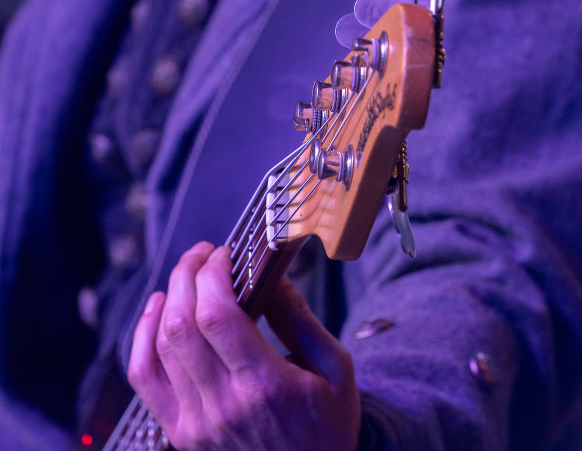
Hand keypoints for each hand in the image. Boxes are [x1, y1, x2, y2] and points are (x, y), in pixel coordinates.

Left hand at [128, 242, 359, 449]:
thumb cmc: (327, 427)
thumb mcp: (336, 370)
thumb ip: (302, 320)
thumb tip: (272, 276)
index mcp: (266, 386)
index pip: (218, 315)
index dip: (213, 274)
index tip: (224, 253)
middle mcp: (224, 405)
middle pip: (182, 324)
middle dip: (188, 275)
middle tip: (204, 254)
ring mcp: (196, 422)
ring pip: (159, 346)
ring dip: (167, 299)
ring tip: (185, 276)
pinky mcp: (181, 432)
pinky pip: (144, 377)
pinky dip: (141, 337)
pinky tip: (156, 311)